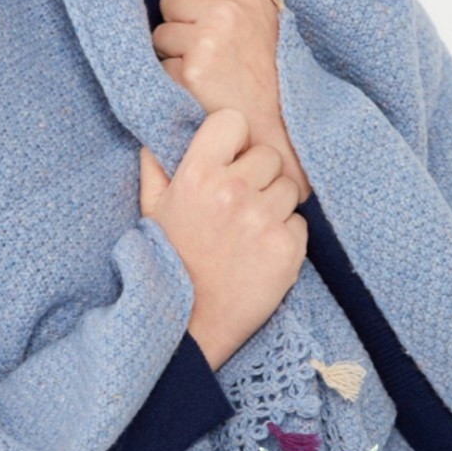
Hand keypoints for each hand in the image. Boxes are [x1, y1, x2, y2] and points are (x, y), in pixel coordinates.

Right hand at [139, 108, 307, 370]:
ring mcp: (262, 220)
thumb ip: (156, 168)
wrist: (188, 327)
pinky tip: (259, 256)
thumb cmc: (166, 265)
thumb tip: (157, 135)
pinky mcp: (287, 249)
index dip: (234, 141)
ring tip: (248, 235)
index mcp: (196, 175)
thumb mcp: (151, 213)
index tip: (229, 162)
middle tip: (238, 209)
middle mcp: (232, 192)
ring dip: (274, 207)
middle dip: (258, 177)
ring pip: (289, 188)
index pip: (233, 122)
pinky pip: (300, 223)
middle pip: (269, 155)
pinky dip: (285, 238)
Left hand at [151, 0, 311, 200]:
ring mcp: (207, 42)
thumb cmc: (270, 76)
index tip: (204, 16)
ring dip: (173, 56)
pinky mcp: (191, 73)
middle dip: (179, 26)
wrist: (276, 131)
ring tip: (203, 75)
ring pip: (159, 35)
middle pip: (169, 0)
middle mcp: (227, 12)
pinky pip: (161, 66)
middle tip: (206, 54)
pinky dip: (173, 82)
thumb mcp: (268, 18)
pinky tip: (198, 93)